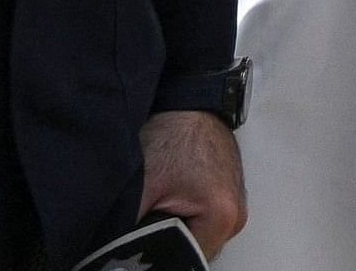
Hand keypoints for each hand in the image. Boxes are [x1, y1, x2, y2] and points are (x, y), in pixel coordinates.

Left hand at [139, 108, 246, 253]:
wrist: (189, 102)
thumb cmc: (175, 134)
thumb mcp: (143, 187)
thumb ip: (131, 230)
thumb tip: (119, 256)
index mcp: (223, 217)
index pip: (186, 260)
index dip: (156, 253)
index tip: (139, 239)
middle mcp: (236, 215)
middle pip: (193, 252)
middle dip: (166, 242)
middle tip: (147, 217)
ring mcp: (234, 205)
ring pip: (197, 238)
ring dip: (174, 230)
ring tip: (158, 204)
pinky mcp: (226, 196)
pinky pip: (201, 222)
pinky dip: (183, 217)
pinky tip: (169, 197)